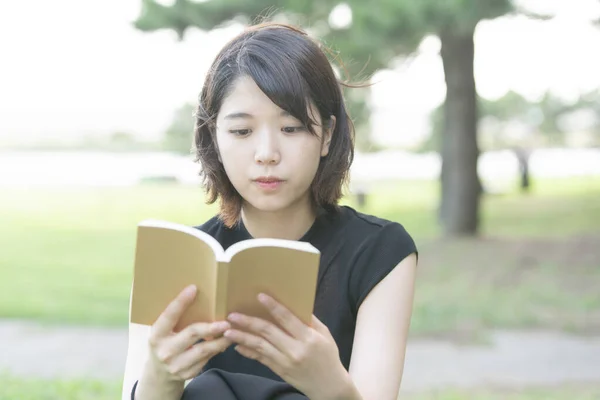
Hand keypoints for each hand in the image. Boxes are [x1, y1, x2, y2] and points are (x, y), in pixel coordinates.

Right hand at [137, 285, 231, 398]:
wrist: (159, 374)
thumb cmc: (165, 343)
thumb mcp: (163, 332)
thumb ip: (174, 319)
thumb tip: (196, 294)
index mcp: (156, 335)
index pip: (169, 316)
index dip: (180, 302)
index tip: (193, 288)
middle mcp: (165, 351)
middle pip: (192, 334)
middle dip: (211, 327)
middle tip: (226, 322)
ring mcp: (176, 365)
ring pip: (204, 349)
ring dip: (220, 340)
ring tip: (232, 331)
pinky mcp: (187, 374)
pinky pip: (206, 359)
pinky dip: (216, 350)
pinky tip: (224, 343)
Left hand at [224, 294, 349, 399]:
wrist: (329, 387)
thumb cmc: (328, 357)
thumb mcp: (325, 335)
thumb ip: (311, 320)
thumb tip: (295, 304)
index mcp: (308, 338)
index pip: (287, 319)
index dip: (273, 306)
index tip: (260, 296)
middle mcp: (295, 350)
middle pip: (268, 332)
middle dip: (248, 322)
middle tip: (233, 315)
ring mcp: (285, 362)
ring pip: (260, 346)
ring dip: (242, 338)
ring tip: (228, 331)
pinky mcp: (279, 371)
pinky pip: (261, 359)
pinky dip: (248, 352)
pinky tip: (237, 346)